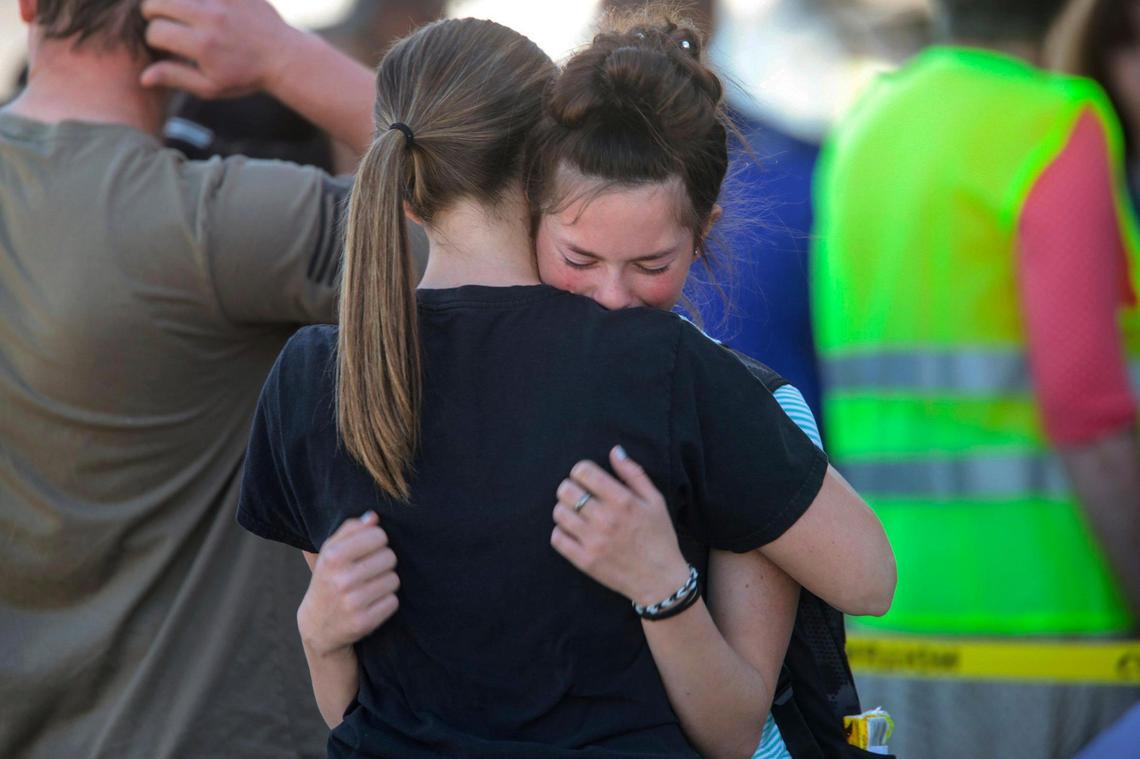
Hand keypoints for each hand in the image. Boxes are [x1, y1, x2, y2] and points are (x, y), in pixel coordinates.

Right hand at [139, 0, 300, 98]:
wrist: (284, 57)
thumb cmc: (246, 76)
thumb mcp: (212, 87)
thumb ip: (176, 78)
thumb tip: (143, 76)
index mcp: (202, 46)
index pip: (156, 32)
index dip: (154, 39)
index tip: (164, 44)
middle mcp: (211, 19)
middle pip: (158, 3)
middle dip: (153, 13)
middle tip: (161, 20)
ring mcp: (223, 0)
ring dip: (170, 0)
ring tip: (174, 9)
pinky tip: (197, 5)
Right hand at [297, 512, 398, 657]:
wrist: (317, 625)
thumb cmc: (329, 579)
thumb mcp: (330, 551)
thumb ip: (351, 529)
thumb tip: (373, 517)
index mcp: (333, 556)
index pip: (378, 535)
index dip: (377, 541)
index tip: (369, 549)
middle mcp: (342, 579)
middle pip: (390, 557)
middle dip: (383, 562)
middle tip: (370, 570)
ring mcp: (353, 602)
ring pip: (394, 579)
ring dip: (386, 582)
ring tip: (370, 586)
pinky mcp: (363, 622)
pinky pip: (393, 601)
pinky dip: (386, 601)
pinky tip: (372, 603)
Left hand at [551, 446, 689, 606]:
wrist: (660, 580)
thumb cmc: (659, 537)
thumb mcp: (655, 501)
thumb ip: (633, 474)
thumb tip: (615, 451)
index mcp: (623, 501)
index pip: (584, 472)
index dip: (580, 471)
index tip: (585, 478)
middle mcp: (606, 519)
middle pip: (566, 490)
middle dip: (569, 487)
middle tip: (577, 494)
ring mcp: (593, 541)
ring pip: (559, 513)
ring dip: (564, 509)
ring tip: (576, 513)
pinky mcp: (585, 561)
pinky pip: (557, 538)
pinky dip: (560, 531)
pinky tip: (573, 531)